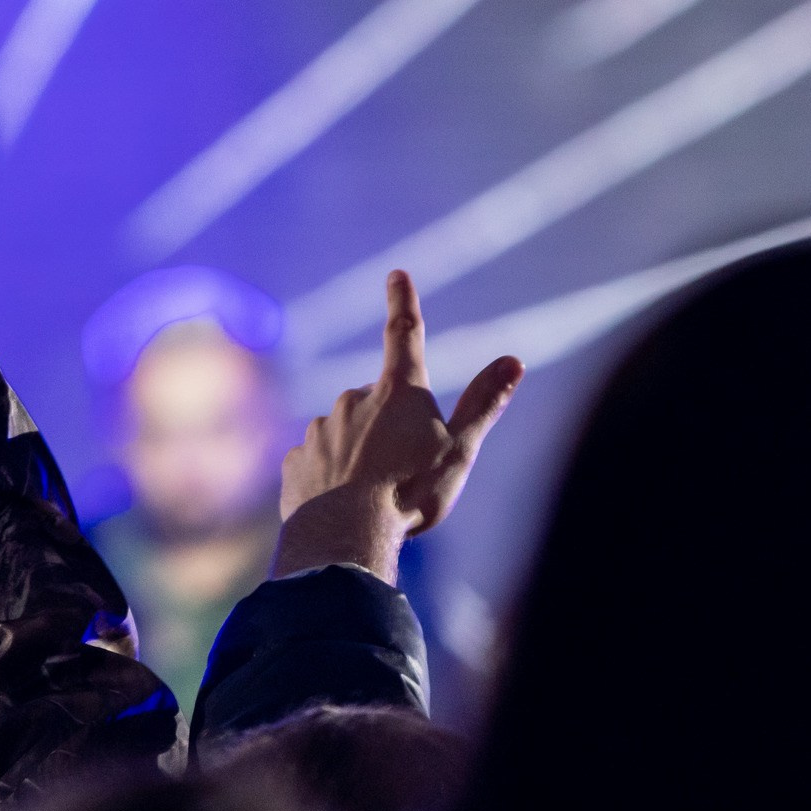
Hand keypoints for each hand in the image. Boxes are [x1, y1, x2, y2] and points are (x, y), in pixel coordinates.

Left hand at [271, 271, 521, 583]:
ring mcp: (320, 428)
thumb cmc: (411, 492)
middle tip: (405, 470)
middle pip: (377, 401)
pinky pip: (319, 462)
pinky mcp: (296, 460)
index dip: (403, 301)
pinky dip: (332, 478)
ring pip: (346, 434)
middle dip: (390, 426)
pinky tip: (344, 504)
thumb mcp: (460, 450)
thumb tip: (513, 361)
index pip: (405, 333)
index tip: (397, 274)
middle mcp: (352, 399)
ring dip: (360, 455)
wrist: (345, 535)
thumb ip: (483, 404)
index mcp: (397, 391)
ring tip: (376, 494)